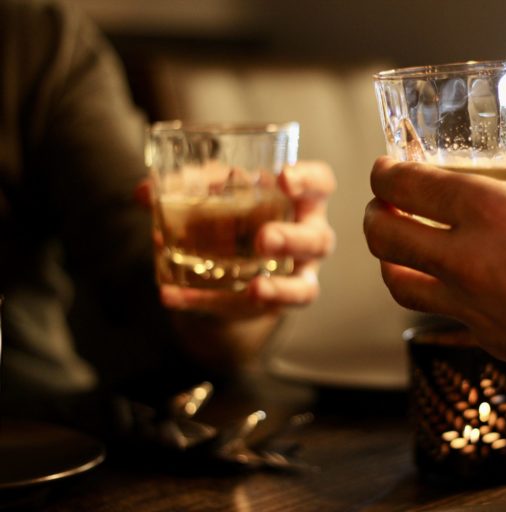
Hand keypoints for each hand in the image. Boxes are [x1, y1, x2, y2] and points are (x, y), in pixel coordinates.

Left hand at [137, 160, 335, 318]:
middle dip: (292, 240)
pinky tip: (176, 296)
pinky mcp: (271, 305)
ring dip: (280, 288)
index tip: (284, 178)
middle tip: (263, 239)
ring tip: (255, 289)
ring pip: (304, 287)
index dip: (308, 180)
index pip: (320, 183)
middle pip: (318, 239)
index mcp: (300, 199)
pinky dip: (211, 303)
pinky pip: (252, 312)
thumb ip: (184, 186)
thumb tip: (144, 192)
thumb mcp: (213, 192)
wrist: (232, 263)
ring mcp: (296, 275)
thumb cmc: (233, 213)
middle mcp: (308, 236)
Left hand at [363, 156, 505, 379]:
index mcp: (491, 212)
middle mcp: (467, 260)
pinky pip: (441, 311)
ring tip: (400, 247)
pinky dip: (436, 291)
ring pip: (399, 284)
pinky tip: (452, 280)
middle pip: (385, 237)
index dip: (387, 174)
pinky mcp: (485, 336)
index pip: (411, 186)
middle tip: (383, 205)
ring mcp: (471, 305)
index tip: (385, 169)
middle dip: (374, 215)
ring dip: (389, 260)